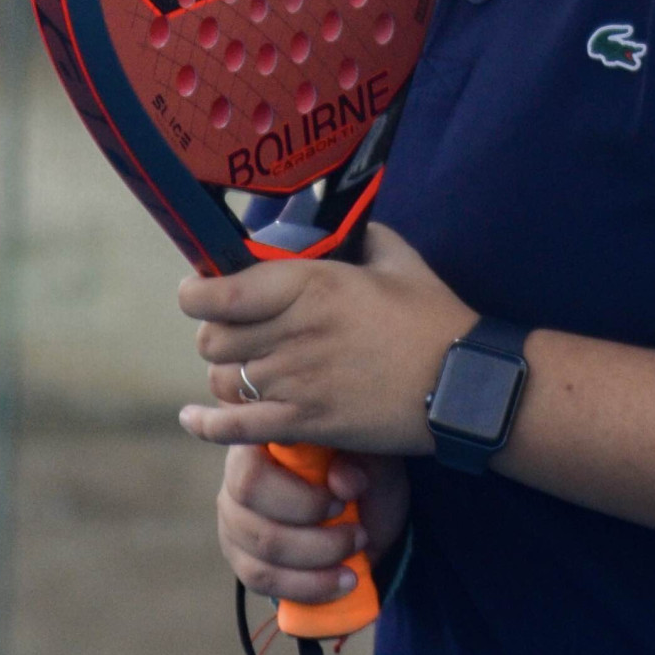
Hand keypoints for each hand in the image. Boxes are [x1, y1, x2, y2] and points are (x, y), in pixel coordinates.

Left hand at [177, 222, 475, 456]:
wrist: (462, 383)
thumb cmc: (434, 317)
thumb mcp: (398, 259)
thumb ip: (360, 236)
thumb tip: (340, 225)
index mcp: (312, 284)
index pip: (220, 292)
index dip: (196, 294)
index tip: (198, 293)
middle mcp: (295, 332)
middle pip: (213, 340)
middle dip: (216, 335)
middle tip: (236, 333)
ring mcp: (297, 383)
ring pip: (222, 381)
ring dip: (227, 375)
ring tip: (246, 370)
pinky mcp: (306, 424)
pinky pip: (235, 429)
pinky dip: (208, 426)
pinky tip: (192, 420)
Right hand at [214, 440, 411, 606]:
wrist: (369, 510)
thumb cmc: (363, 471)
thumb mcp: (375, 459)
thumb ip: (360, 461)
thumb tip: (341, 481)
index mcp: (261, 443)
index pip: (251, 476)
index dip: (296, 498)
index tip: (342, 501)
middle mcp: (237, 481)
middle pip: (252, 525)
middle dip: (312, 539)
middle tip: (359, 535)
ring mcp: (235, 521)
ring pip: (259, 558)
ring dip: (314, 566)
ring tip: (355, 561)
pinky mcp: (243, 558)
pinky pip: (261, 582)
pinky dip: (305, 588)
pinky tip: (340, 584)